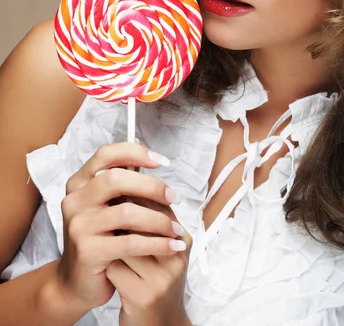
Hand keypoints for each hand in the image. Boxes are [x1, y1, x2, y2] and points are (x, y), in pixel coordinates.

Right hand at [54, 142, 184, 312]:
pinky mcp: (87, 251)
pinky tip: (171, 246)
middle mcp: (74, 200)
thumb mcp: (107, 206)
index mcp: (79, 183)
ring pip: (127, 212)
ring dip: (159, 219)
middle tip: (173, 196)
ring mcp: (79, 225)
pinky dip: (156, 243)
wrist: (76, 282)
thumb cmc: (100, 238)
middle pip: (116, 179)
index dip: (135, 152)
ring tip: (176, 228)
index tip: (161, 161)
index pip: (106, 155)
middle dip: (151, 186)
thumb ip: (122, 185)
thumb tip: (152, 161)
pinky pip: (130, 242)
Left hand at [106, 198, 192, 325]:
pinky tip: (106, 269)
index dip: (133, 196)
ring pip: (125, 244)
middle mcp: (176, 256)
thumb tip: (127, 182)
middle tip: (105, 215)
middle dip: (120, 218)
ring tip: (106, 243)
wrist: (160, 324)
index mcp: (181, 240)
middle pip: (141, 223)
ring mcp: (162, 277)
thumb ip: (149, 219)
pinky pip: (115, 268)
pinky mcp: (143, 295)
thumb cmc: (154, 279)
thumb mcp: (160, 248)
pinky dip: (107, 266)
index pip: (157, 206)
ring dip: (111, 242)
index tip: (115, 192)